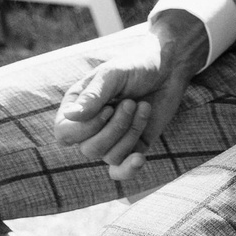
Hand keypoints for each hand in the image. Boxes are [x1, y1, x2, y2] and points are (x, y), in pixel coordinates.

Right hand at [54, 11, 208, 180]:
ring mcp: (111, 139)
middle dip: (115, 127)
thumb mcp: (113, 74)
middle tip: (132, 102)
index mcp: (76, 108)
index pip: (65, 134)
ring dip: (131, 132)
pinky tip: (139, 158)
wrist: (169, 67)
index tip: (109, 107)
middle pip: (89, 149)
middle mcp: (89, 127)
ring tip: (142, 106)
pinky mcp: (133, 145)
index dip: (86, 127)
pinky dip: (128, 169)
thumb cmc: (136, 66)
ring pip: (110, 155)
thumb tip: (70, 116)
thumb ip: (94, 95)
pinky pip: (121, 169)